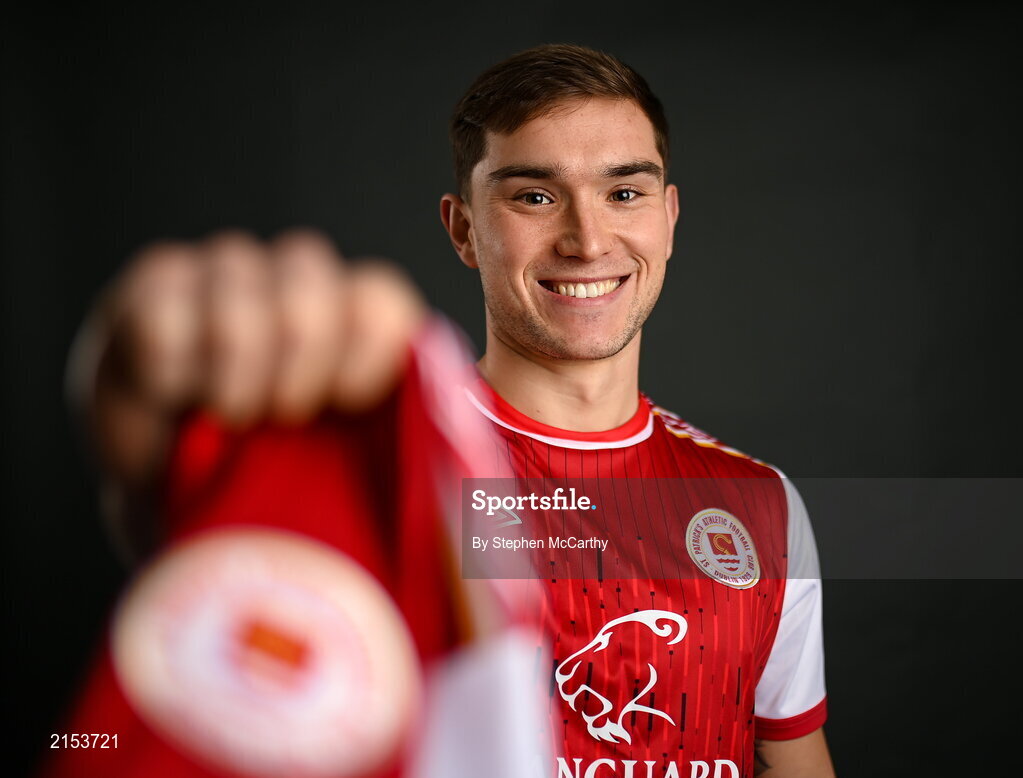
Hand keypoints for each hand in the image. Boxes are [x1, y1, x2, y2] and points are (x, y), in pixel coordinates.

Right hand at [73, 229, 425, 531]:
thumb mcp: (379, 490)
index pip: (377, 298)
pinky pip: (166, 310)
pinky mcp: (160, 282)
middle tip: (278, 420)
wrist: (194, 502)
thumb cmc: (294, 492)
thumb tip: (476, 499)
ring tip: (229, 416)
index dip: (364, 351)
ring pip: (239, 288)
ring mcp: (231, 276)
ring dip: (234, 375)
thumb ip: (434, 475)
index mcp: (362, 323)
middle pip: (309, 285)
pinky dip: (174, 370)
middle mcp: (301, 286)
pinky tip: (176, 396)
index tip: (346, 404)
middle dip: (295, 367)